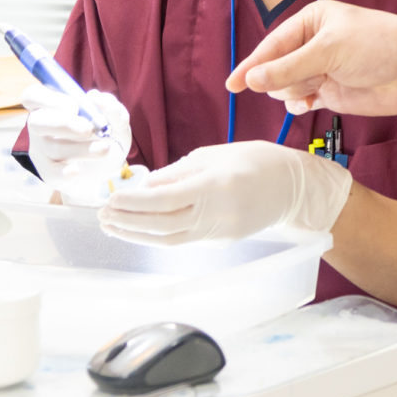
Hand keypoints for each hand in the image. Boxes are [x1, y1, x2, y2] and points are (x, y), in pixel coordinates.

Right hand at [20, 83, 135, 206]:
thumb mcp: (116, 121)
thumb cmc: (105, 135)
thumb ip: (111, 106)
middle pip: (36, 121)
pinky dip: (64, 171)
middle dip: (64, 124)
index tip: (74, 106)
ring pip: (53, 147)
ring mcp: (41, 149)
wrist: (106, 168)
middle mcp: (40, 125)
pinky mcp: (47, 171)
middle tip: (88, 129)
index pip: (33, 95)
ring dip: (80, 148)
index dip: (48, 98)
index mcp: (51, 105)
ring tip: (104, 148)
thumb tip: (95, 97)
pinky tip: (77, 170)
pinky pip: (50, 171)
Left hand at [100, 141, 352, 245]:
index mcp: (213, 186)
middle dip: (128, 221)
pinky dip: (158, 236)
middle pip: (162, 224)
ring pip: (169, 239)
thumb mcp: (213, 156)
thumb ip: (178, 172)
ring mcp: (219, 231)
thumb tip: (145, 185)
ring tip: (113, 226)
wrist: (293, 186)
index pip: (163, 199)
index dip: (133, 203)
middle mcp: (215, 213)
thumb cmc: (255, 161)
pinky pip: (184, 240)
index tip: (111, 199)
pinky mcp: (222, 241)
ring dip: (137, 234)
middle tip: (103, 215)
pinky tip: (141, 229)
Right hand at [226, 0, 396, 116]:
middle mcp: (311, 45)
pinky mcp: (330, 92)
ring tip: (320, 87)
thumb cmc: (378, 46)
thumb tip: (253, 79)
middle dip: (285, 78)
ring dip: (296, 92)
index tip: (233, 85)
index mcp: (309, 22)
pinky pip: (300, 101)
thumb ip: (289, 68)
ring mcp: (320, 70)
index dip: (251, 66)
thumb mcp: (329, 52)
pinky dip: (299, 105)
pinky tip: (308, 105)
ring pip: (286, 88)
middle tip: (312, 78)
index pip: (271, 45)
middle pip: (275, 69)